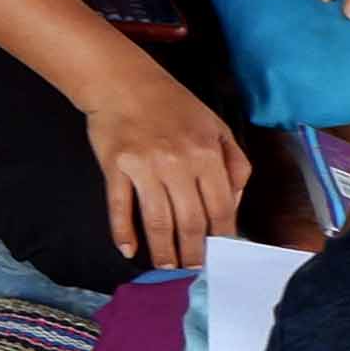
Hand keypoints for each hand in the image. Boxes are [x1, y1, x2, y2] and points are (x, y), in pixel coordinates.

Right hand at [82, 48, 249, 269]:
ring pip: (157, 220)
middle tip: (192, 269)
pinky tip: (129, 250)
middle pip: (190, 221)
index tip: (217, 254)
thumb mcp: (216, 126)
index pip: (220, 207)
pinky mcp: (115, 166)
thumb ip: (234, 163)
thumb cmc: (172, 105)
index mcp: (207, 153)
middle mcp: (178, 162)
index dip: (220, 237)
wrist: (123, 81)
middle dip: (193, 252)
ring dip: (163, 250)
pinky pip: (119, 207)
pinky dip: (123, 232)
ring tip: (166, 266)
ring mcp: (145, 165)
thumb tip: (232, 205)